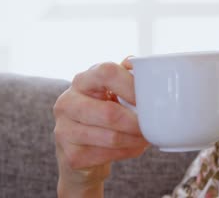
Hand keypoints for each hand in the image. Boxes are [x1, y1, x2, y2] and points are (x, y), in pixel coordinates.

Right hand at [53, 57, 149, 196]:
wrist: (81, 145)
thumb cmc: (103, 109)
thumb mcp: (112, 88)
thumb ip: (125, 74)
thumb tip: (139, 64)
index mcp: (82, 80)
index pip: (107, 73)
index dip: (131, 85)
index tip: (149, 97)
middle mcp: (67, 102)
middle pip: (109, 113)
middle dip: (137, 122)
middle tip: (153, 125)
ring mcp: (64, 130)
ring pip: (111, 138)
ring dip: (136, 139)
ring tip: (147, 136)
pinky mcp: (72, 155)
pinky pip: (108, 156)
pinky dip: (128, 152)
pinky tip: (134, 146)